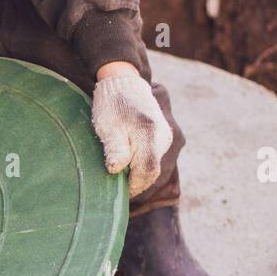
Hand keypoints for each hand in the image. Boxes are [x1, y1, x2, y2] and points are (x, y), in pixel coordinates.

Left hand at [91, 65, 173, 197]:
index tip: (120, 192)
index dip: (133, 186)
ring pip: (157, 166)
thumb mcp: (108, 127)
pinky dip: (145, 167)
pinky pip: (158, 158)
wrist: (124, 83)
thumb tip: (117, 170)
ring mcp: (168, 136)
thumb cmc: (112, 105)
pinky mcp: (166, 136)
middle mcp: (164, 137)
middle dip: (137, 184)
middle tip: (119, 190)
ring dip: (141, 176)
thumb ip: (115, 149)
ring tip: (124, 180)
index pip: (147, 171)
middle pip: (153, 171)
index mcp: (150, 134)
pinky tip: (131, 169)